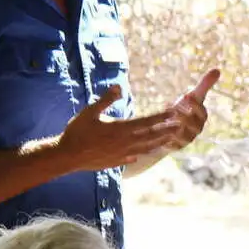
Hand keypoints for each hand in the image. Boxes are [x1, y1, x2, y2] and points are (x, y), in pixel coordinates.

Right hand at [56, 85, 179, 171]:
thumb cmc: (77, 131)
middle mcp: (125, 142)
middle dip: (167, 129)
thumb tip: (119, 86)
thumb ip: (106, 99)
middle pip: (151, 135)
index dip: (161, 117)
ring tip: (172, 138)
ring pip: (147, 147)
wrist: (67, 156)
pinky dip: (146, 152)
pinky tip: (152, 151)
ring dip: (160, 142)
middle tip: (181, 125)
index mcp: (120, 128)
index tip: (173, 113)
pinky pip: (136, 157)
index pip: (146, 121)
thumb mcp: (90, 111)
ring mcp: (123, 154)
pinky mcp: (118, 161)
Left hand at [165, 68, 220, 151]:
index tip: (185, 98)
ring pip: (183, 134)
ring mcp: (188, 138)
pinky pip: (173, 144)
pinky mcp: (177, 146)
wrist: (174, 128)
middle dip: (182, 115)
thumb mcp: (193, 96)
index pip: (201, 111)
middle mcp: (197, 128)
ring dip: (173, 126)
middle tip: (172, 109)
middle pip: (192, 123)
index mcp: (202, 116)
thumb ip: (205, 84)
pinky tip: (160, 131)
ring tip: (165, 121)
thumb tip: (218, 69)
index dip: (193, 104)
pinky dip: (166, 137)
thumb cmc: (184, 109)